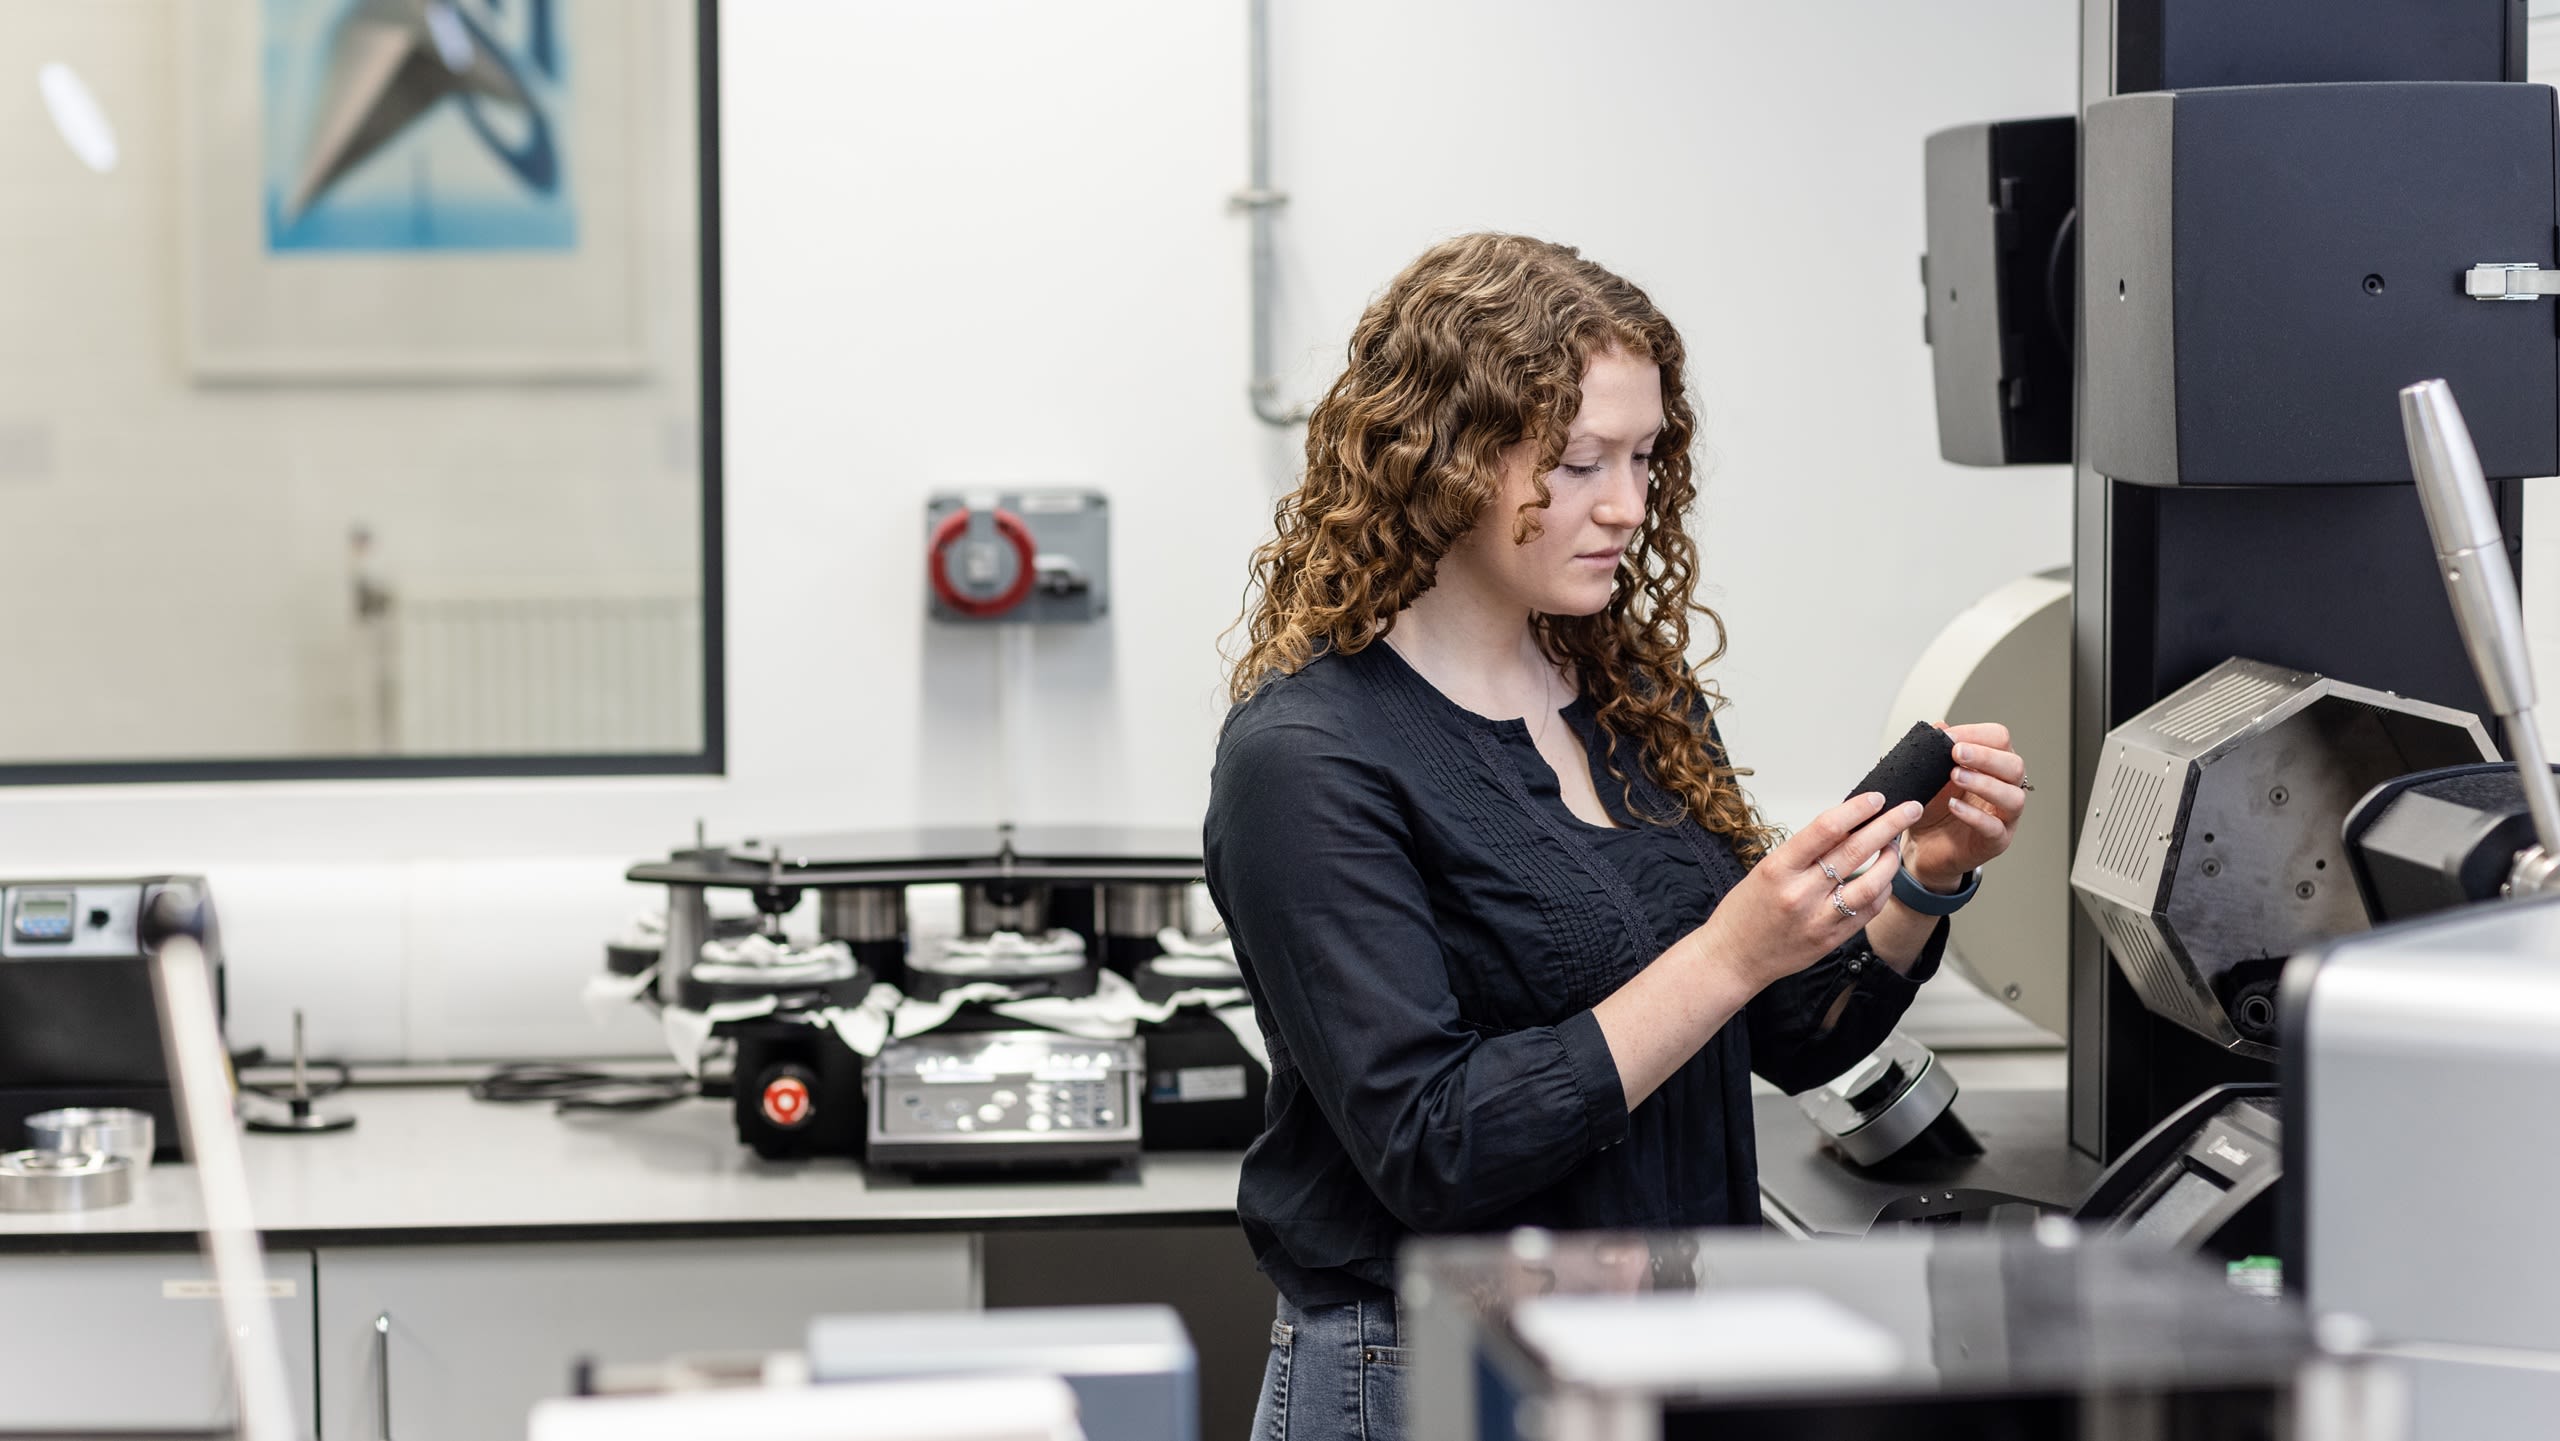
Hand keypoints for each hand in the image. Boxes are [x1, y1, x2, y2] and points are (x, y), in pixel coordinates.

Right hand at [1692, 792, 1924, 992]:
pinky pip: (1868, 910)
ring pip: (1871, 883)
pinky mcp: (1831, 939)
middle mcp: (1800, 892)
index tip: (1876, 798)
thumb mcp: (1766, 870)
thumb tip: (1846, 825)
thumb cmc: (1744, 912)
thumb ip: (1805, 851)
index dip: (1857, 809)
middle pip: (1855, 850)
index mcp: (1778, 868)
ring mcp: (1818, 918)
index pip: (1826, 828)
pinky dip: (1882, 891)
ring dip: (1890, 860)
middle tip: (1909, 810)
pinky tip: (1882, 880)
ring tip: (1894, 847)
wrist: (1732, 957)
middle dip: (1889, 824)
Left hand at [1903, 722, 2026, 889]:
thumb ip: (1934, 750)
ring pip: (2013, 797)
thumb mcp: (1929, 774)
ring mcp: (2005, 817)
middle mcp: (2005, 788)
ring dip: (1984, 783)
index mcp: (1993, 766)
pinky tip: (1954, 806)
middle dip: (1985, 756)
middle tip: (1956, 753)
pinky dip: (1975, 816)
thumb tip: (1939, 726)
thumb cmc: (1934, 808)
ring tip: (1955, 776)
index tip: (1950, 737)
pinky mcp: (1995, 842)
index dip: (1977, 735)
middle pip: (2014, 765)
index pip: (2000, 740)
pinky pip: (1994, 828)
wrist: (1923, 846)